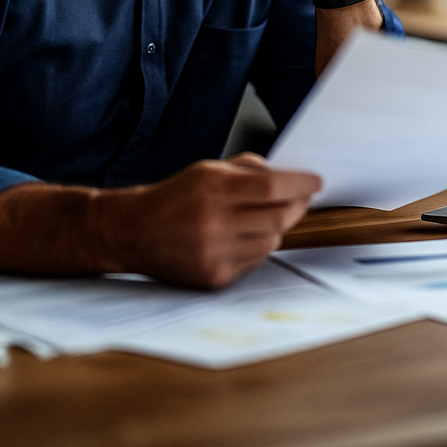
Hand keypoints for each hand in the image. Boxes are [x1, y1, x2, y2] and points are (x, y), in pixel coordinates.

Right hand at [0, 154, 321, 288]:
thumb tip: (289, 176)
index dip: (300, 185)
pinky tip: (239, 238)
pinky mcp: (213, 277)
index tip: (316, 181)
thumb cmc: (173, 197)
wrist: (130, 231)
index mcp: (211, 189)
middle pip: (278, 217)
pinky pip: (255, 262)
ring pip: (271, 242)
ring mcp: (213, 253)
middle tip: (298, 199)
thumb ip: (248, 170)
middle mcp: (212, 222)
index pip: (271, 187)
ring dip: (274, 228)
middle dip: (294, 207)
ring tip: (259, 218)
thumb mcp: (207, 170)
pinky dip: (256, 248)